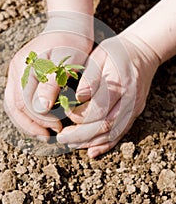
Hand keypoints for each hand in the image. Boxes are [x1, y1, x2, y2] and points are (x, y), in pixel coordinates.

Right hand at [4, 13, 93, 140]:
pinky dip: (27, 115)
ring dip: (27, 123)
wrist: (69, 28)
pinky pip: (17, 100)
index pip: (25, 102)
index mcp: (24, 65)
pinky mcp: (21, 76)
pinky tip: (40, 123)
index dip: (40, 119)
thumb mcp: (66, 62)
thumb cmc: (72, 45)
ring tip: (44, 134)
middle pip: (15, 106)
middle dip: (32, 125)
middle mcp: (16, 69)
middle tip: (51, 136)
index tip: (59, 127)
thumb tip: (41, 108)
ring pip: (13, 106)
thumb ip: (52, 83)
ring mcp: (16, 72)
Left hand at [57, 32, 159, 157]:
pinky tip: (91, 151)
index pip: (99, 107)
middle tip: (61, 137)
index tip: (65, 112)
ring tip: (70, 143)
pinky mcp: (134, 114)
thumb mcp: (100, 56)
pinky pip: (121, 134)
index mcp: (120, 83)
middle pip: (105, 126)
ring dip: (90, 142)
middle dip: (80, 135)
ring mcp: (134, 109)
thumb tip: (79, 97)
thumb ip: (90, 76)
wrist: (142, 52)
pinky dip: (105, 145)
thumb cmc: (116, 52)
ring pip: (113, 134)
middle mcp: (130, 100)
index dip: (79, 115)